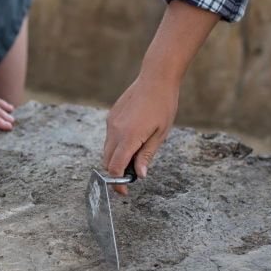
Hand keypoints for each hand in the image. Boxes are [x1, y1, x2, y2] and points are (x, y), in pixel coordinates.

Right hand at [102, 73, 178, 194]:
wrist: (156, 78)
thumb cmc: (163, 105)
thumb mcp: (160, 134)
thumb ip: (146, 155)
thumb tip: (139, 174)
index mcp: (128, 137)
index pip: (115, 168)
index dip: (118, 184)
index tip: (125, 192)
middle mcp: (115, 130)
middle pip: (107, 162)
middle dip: (116, 173)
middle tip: (132, 176)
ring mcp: (111, 122)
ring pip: (107, 150)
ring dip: (116, 159)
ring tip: (135, 157)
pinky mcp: (111, 116)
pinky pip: (109, 138)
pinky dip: (116, 146)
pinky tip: (133, 141)